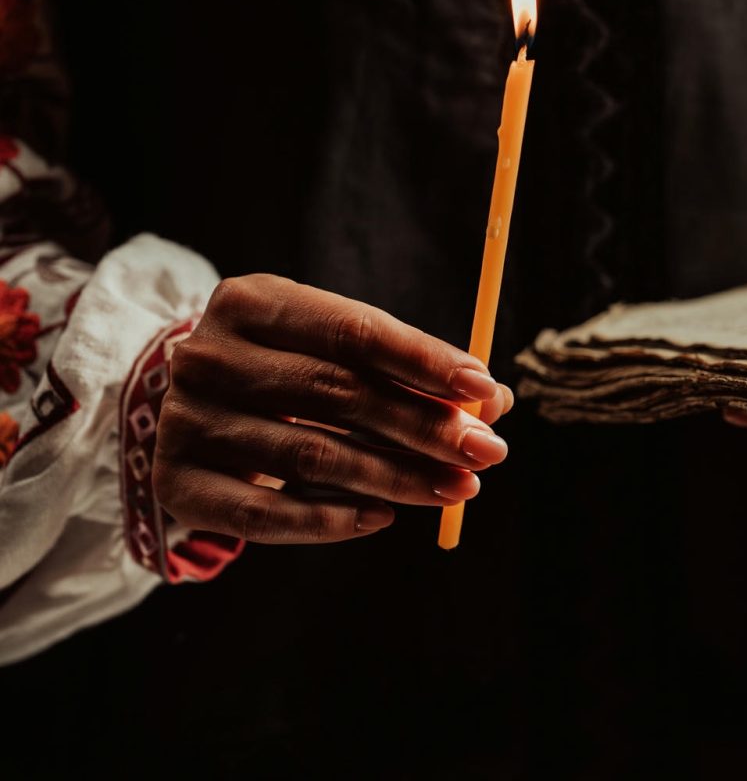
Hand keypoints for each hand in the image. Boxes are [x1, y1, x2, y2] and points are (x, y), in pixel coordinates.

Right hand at [154, 274, 513, 543]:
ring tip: (458, 488)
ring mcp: (187, 422)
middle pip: (336, 393)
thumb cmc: (283, 366)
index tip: (484, 387)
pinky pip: (266, 515)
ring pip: (312, 456)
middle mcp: (210, 356)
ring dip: (397, 477)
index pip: (351, 330)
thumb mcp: (332, 346)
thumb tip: (492, 400)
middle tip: (486, 450)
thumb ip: (403, 367)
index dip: (423, 359)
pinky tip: (384, 517)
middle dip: (423, 425)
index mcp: (252, 302)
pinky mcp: (178, 484)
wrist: (186, 404)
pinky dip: (332, 521)